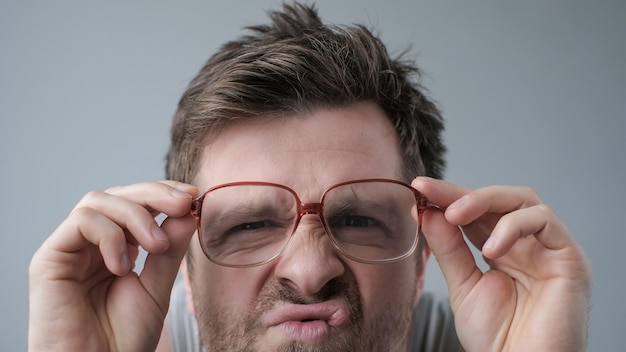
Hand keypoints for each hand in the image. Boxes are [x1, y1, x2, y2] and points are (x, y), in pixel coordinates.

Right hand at [28, 181, 198, 351]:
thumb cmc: (122, 339)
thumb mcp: (157, 288)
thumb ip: (170, 249)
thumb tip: (188, 210)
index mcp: (117, 247)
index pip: (136, 203)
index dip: (163, 192)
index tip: (193, 197)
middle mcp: (91, 244)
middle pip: (118, 194)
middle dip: (155, 193)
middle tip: (183, 204)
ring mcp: (70, 249)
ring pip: (98, 200)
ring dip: (136, 216)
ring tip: (156, 248)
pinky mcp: (49, 259)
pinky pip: (81, 221)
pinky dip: (111, 235)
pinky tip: (122, 266)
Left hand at [412, 177, 590, 351]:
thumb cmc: (498, 339)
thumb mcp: (462, 286)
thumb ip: (448, 249)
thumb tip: (429, 213)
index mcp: (502, 250)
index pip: (476, 213)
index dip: (448, 197)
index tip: (419, 189)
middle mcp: (526, 245)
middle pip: (497, 199)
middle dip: (460, 193)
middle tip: (429, 191)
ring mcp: (549, 249)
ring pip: (522, 199)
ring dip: (484, 200)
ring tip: (455, 216)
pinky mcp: (570, 257)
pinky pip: (544, 220)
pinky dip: (513, 225)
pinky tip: (491, 249)